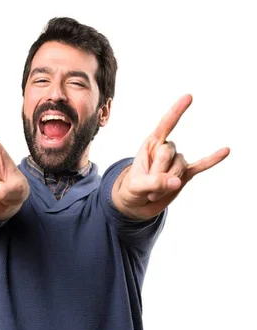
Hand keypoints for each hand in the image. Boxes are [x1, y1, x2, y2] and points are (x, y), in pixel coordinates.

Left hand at [113, 94, 229, 219]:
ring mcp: (177, 162)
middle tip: (147, 188)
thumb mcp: (136, 186)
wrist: (138, 204)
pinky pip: (201, 166)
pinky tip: (226, 151)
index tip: (189, 97)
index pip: (166, 124)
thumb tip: (177, 182)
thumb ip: (154, 182)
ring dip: (168, 183)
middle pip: (168, 154)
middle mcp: (166, 149)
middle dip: (157, 173)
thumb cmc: (132, 190)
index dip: (176, 111)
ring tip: (153, 194)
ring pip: (179, 167)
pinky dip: (212, 160)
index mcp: (151, 144)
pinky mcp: (185, 175)